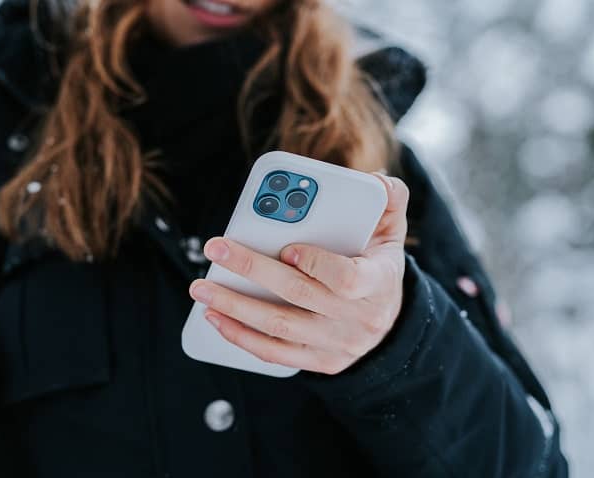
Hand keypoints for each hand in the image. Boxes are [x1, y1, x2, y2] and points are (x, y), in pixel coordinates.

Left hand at [189, 173, 409, 374]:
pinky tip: (215, 316)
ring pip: (279, 327)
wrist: (387, 320)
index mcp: (379, 282)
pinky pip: (274, 353)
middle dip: (252, 270)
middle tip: (215, 249)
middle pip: (299, 296)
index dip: (317, 264)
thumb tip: (374, 178)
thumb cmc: (378, 265)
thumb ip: (389, 199)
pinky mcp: (319, 361)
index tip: (286, 248)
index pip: (349, 279)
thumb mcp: (391, 231)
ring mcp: (338, 345)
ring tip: (202, 287)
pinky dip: (241, 336)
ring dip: (235, 307)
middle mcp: (359, 319)